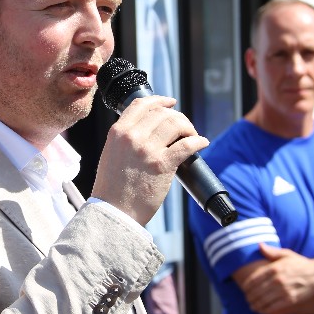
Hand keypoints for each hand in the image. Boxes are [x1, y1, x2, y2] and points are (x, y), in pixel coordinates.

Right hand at [91, 95, 207, 225]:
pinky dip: (198, 141)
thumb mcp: (111, 154)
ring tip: (192, 137)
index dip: (160, 100)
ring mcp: (147, 150)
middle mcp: (132, 136)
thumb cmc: (113, 189)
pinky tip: (201, 143)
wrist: (114, 213)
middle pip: (162, 113)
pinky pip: (187, 144)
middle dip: (178, 117)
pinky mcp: (162, 165)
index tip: (171, 102)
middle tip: (185, 128)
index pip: (142, 104)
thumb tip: (150, 130)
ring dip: (189, 128)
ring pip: (176, 124)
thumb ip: (126, 139)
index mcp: (118, 132)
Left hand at [238, 244, 313, 313]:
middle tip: (247, 299)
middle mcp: (278, 280)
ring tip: (252, 306)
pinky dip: (265, 310)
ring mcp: (284, 291)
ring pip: (264, 300)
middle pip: (257, 291)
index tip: (244, 289)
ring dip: (255, 305)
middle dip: (250, 296)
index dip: (247, 286)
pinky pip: (273, 307)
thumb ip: (271, 251)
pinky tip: (262, 311)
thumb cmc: (300, 263)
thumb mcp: (286, 254)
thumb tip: (259, 245)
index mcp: (275, 268)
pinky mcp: (290, 300)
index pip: (255, 279)